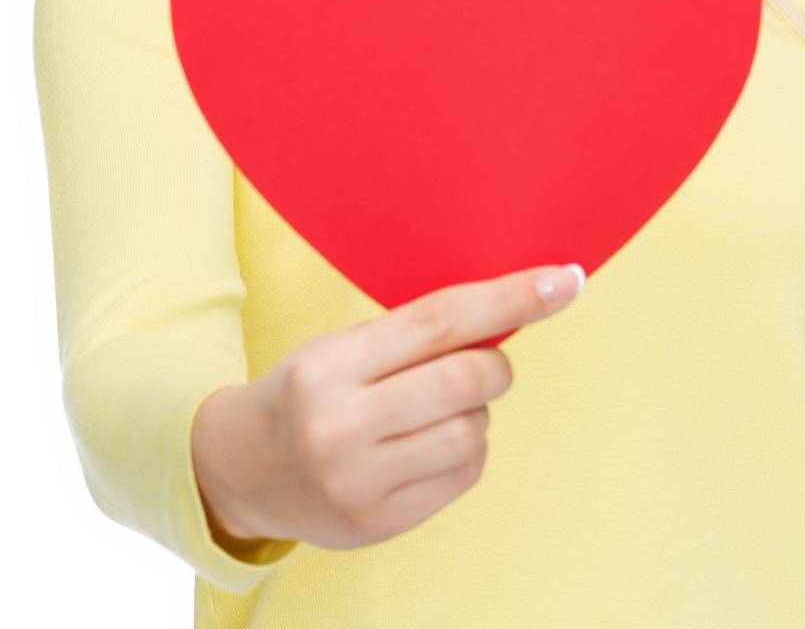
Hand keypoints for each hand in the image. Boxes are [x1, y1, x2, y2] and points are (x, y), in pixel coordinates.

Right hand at [192, 262, 585, 551]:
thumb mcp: (343, 346)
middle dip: (497, 364)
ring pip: (473, 431)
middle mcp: (340, 425)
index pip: (440, 320)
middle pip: (466, 378)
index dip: (511, 297)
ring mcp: (359, 482)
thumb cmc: (308, 391)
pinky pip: (463, 474)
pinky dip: (466, 449)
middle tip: (486, 361)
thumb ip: (416, 335)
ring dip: (478, 412)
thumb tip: (511, 313)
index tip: (565, 280)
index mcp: (330, 365)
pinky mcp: (378, 524)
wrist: (240, 470)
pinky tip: (432, 444)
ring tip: (440, 410)